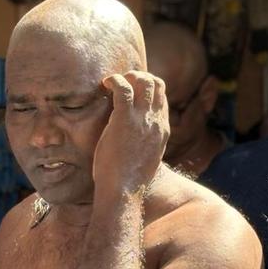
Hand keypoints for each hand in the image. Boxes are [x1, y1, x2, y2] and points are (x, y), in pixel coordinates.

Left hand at [93, 72, 168, 196]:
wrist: (123, 192)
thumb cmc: (128, 183)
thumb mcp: (144, 161)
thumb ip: (144, 146)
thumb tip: (135, 144)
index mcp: (162, 132)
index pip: (162, 99)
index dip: (147, 90)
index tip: (131, 93)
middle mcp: (156, 122)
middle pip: (157, 84)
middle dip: (140, 77)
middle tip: (122, 83)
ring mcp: (142, 120)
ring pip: (144, 81)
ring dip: (128, 76)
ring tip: (113, 82)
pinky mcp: (125, 120)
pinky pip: (123, 88)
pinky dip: (114, 80)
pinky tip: (105, 84)